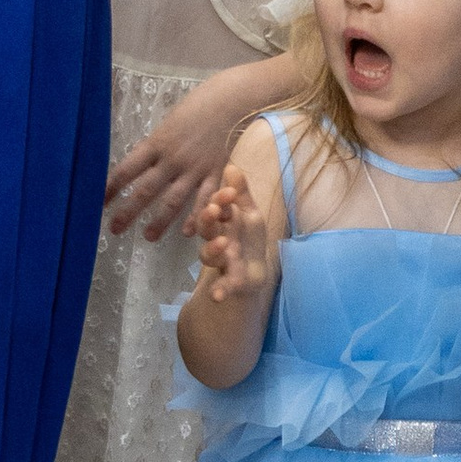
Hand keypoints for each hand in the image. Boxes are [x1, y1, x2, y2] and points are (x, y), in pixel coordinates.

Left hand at [108, 82, 257, 241]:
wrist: (231, 100)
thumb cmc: (197, 106)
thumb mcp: (168, 123)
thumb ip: (155, 146)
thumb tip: (138, 164)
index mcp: (156, 143)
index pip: (126, 170)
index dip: (110, 188)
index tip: (99, 202)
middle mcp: (172, 159)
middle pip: (145, 190)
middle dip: (128, 212)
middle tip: (114, 230)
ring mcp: (195, 168)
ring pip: (173, 200)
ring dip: (159, 221)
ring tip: (148, 237)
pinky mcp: (216, 173)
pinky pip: (204, 199)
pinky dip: (196, 216)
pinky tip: (188, 232)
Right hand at [192, 163, 274, 304]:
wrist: (255, 271)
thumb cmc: (249, 238)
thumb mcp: (250, 213)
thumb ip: (242, 193)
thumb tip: (231, 165)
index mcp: (221, 222)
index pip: (214, 207)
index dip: (219, 200)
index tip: (229, 192)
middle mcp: (216, 240)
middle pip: (206, 229)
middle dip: (207, 220)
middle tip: (213, 211)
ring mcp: (221, 261)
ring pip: (209, 255)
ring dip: (213, 249)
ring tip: (223, 243)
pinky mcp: (228, 281)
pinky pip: (221, 286)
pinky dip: (219, 291)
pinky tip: (217, 296)